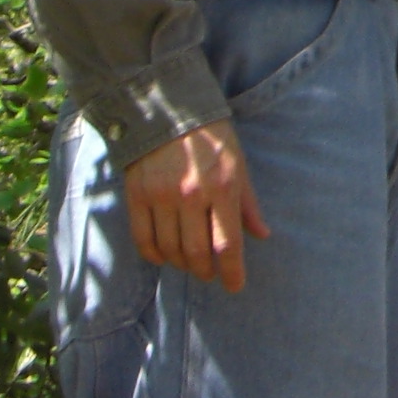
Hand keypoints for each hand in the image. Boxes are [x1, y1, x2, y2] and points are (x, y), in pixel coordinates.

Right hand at [123, 122, 268, 290]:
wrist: (167, 110)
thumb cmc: (211, 137)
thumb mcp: (238, 164)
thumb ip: (247, 203)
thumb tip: (262, 235)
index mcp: (222, 186)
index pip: (227, 242)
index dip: (231, 270)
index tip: (235, 287)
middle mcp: (191, 195)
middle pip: (195, 252)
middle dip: (205, 270)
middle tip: (210, 274)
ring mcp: (160, 197)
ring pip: (170, 250)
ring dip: (181, 264)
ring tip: (190, 263)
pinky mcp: (136, 197)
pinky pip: (143, 240)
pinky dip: (154, 255)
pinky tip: (163, 256)